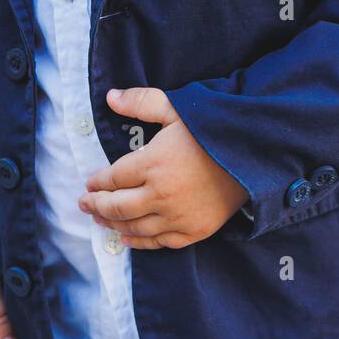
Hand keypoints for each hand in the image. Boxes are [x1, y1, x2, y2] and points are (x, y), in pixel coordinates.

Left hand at [77, 87, 249, 249]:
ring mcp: (176, 216)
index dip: (97, 182)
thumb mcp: (176, 109)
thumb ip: (141, 102)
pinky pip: (158, 241)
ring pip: (134, 226)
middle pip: (117, 206)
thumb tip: (110, 96)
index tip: (89, 184)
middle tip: (85, 205)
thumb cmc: (212, 131)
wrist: (253, 157)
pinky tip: (127, 238)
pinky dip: (138, 241)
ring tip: (100, 221)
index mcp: (152, 163)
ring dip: (112, 225)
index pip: (112, 178)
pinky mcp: (193, 231)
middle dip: (96, 206)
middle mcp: (159, 193)